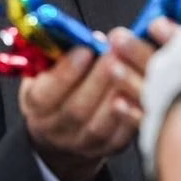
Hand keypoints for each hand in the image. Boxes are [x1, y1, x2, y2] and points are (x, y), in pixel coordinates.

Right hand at [21, 27, 156, 180]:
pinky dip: (135, 111)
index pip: (46, 94)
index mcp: (36, 107)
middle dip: (99, 78)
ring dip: (119, 93)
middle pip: (77, 109)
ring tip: (133, 67)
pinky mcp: (111, 148)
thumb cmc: (54, 93)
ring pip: (102, 123)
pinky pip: (126, 133)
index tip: (86, 49)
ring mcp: (83, 143)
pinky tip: (144, 89)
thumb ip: (53, 56)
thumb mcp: (42, 73)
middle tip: (116, 51)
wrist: (61, 134)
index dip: (66, 72)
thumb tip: (73, 32)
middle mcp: (56, 130)